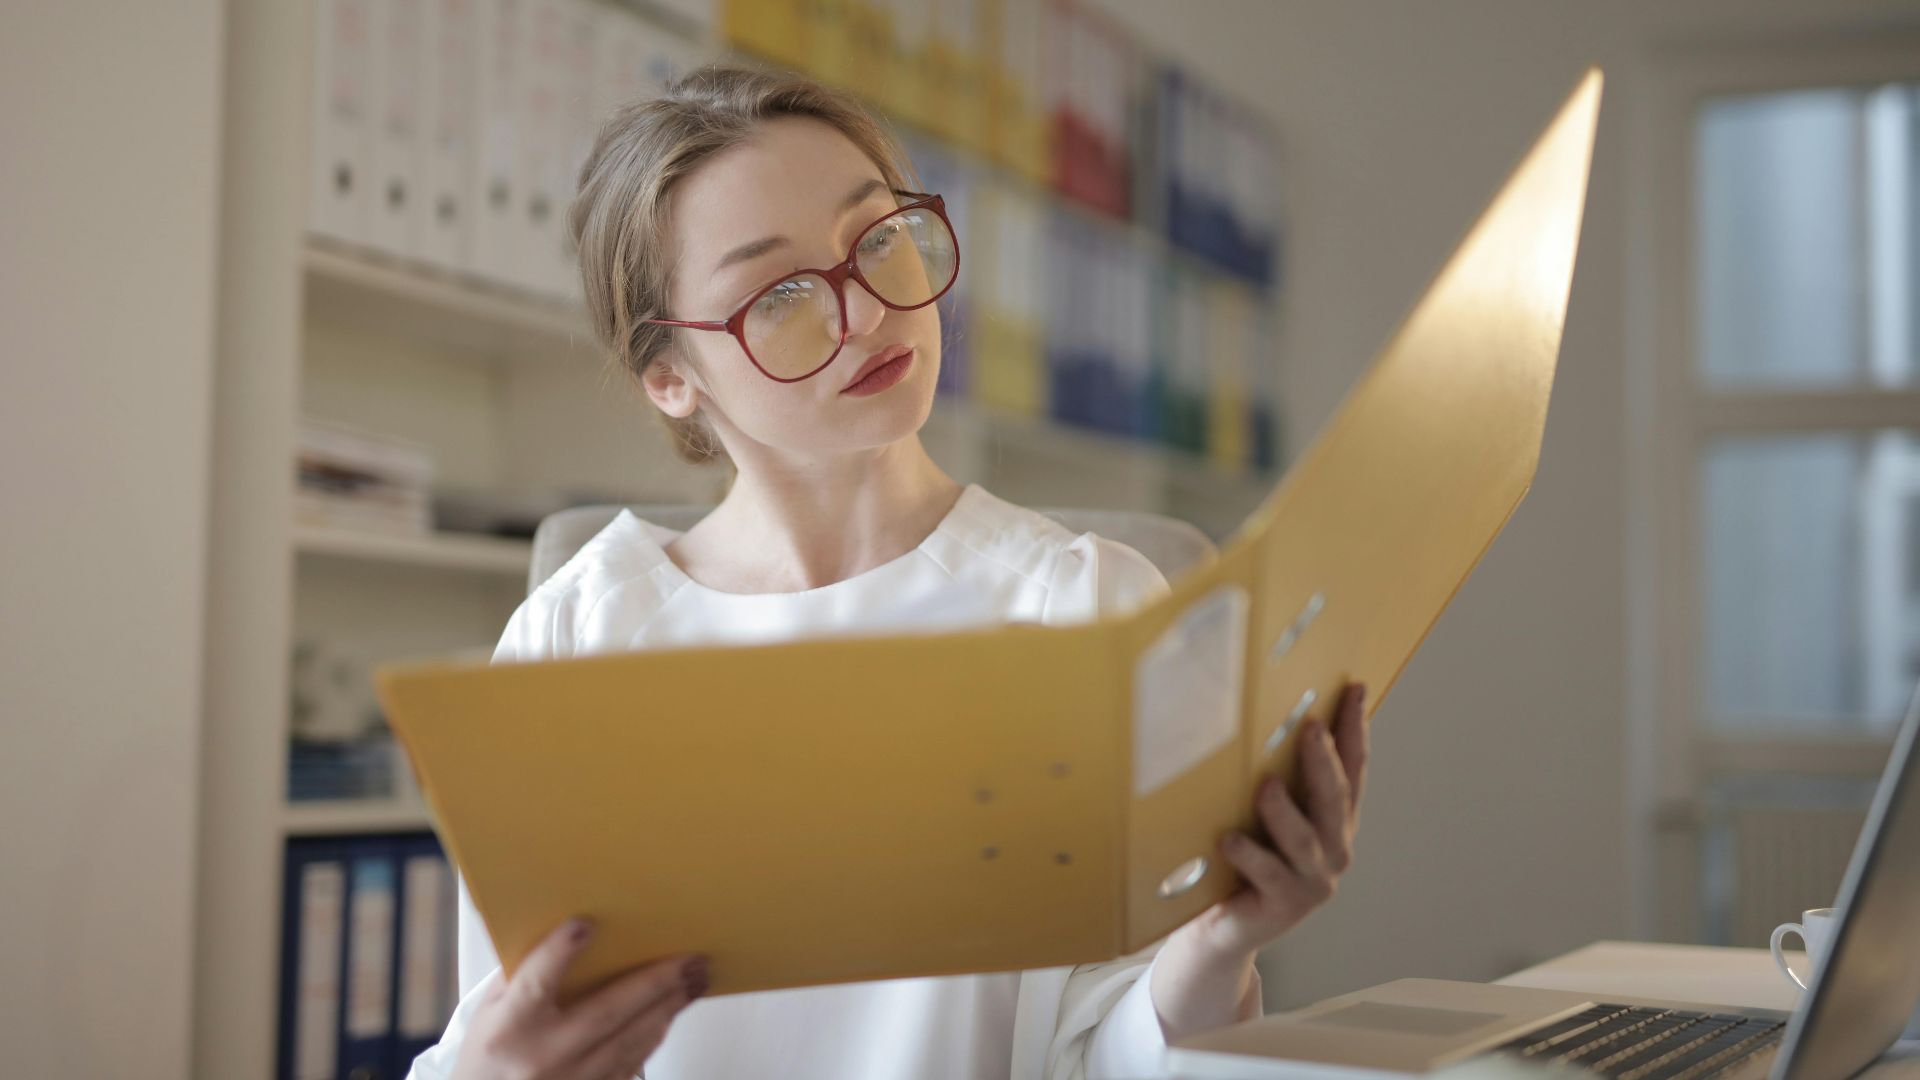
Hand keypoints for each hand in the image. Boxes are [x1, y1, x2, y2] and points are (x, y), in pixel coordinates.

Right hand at [450, 917, 705, 1079]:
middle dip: (655, 981)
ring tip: (695, 980)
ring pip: (631, 1040)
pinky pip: (634, 1062)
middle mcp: (544, 1056)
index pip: (536, 984)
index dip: (560, 952)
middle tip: (689, 958)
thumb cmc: (490, 1056)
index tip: (584, 924)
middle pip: (608, 1012)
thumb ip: (524, 976)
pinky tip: (671, 1012)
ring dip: (668, 1007)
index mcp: (510, 1028)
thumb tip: (569, 932)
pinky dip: (656, 1033)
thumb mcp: (490, 1011)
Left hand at [1203, 680, 1369, 955]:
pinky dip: (1250, 854)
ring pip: (1303, 839)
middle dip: (1324, 762)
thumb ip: (1278, 777)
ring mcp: (1312, 881)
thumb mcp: (1266, 815)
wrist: (1226, 926)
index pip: (1353, 769)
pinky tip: (1229, 838)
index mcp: (1335, 822)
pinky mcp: (1283, 906)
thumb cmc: (1245, 860)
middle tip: (1311, 727)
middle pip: (1334, 799)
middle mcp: (1333, 850)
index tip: (1355, 689)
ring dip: (1284, 810)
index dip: (1355, 729)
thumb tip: (1262, 715)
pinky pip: (1268, 874)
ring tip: (1265, 785)